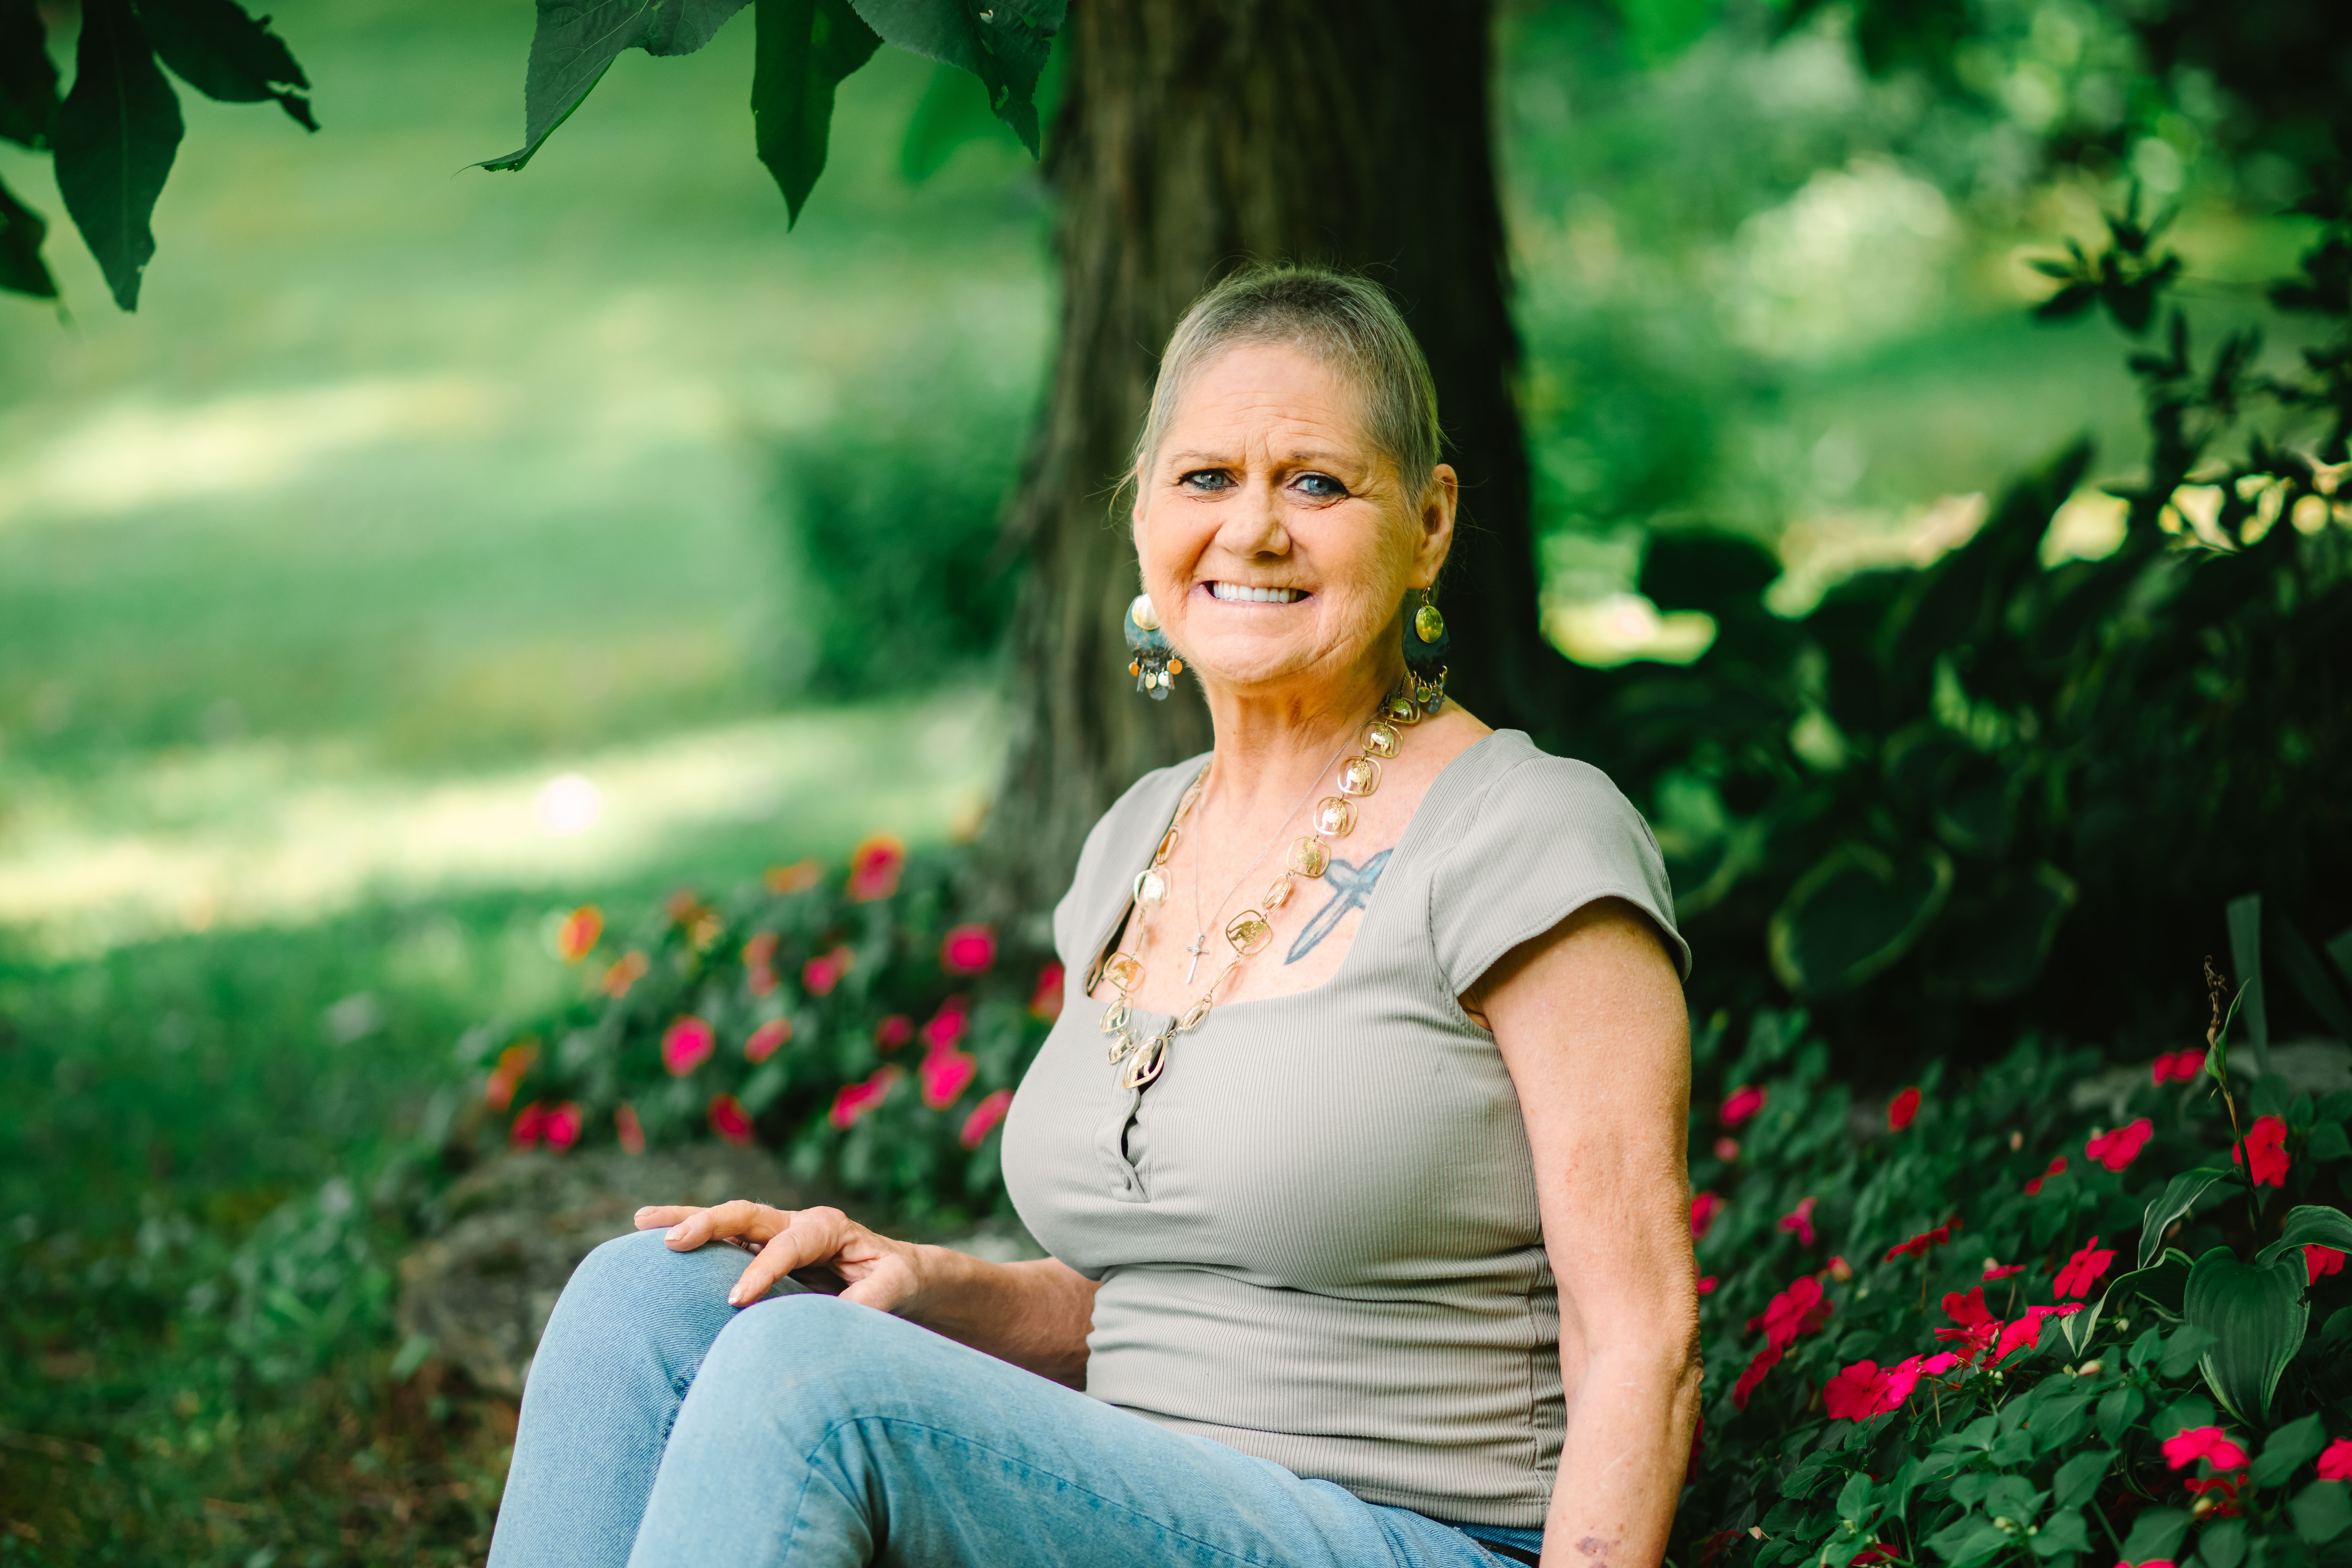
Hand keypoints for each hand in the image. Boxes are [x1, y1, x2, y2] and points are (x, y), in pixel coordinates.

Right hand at [633, 1201, 926, 1311]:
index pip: (786, 1244)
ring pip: (726, 1221)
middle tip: (671, 1242)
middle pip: (746, 1215)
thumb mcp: (894, 1286)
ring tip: (641, 1220)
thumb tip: (839, 1318)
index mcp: (826, 1227)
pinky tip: (654, 1240)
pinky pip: (723, 1241)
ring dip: (685, 1219)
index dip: (762, 1270)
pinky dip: (691, 1236)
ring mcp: (775, 1233)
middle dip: (708, 1224)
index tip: (737, 1300)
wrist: (895, 1272)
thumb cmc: (895, 1278)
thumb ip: (869, 1299)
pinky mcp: (762, 1249)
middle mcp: (795, 1223)